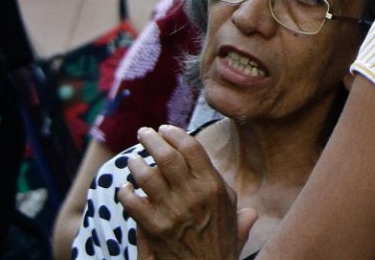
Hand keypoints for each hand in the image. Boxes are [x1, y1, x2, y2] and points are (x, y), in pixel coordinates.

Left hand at [117, 125, 257, 259]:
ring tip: (133, 160)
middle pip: (167, 157)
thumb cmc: (221, 245)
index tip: (165, 128)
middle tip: (144, 132)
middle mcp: (193, 195)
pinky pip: (133, 203)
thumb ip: (235, 203)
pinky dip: (126, 192)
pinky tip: (125, 189)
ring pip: (147, 176)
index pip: (192, 149)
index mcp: (213, 187)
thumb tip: (249, 209)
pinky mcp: (154, 229)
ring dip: (136, 164)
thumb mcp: (236, 220)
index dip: (176, 134)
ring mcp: (172, 212)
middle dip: (152, 140)